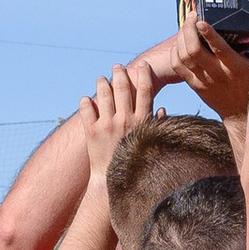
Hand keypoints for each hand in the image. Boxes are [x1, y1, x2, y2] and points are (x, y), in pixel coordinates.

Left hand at [76, 62, 158, 182]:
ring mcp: (107, 125)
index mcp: (142, 122)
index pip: (145, 90)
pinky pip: (86, 109)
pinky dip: (86, 102)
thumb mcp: (151, 144)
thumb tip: (162, 109)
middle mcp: (125, 121)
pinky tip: (86, 99)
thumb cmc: (135, 164)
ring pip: (103, 94)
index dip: (143, 74)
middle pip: (123, 87)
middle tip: (117, 67)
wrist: (113, 184)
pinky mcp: (91, 132)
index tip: (141, 65)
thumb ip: (157, 125)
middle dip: (120, 73)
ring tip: (100, 79)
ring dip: (102, 83)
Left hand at [167, 15, 248, 119]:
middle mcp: (217, 74)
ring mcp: (203, 81)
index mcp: (235, 67)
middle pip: (193, 50)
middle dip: (189, 29)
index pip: (219, 49)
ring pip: (182, 56)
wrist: (239, 113)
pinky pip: (177, 65)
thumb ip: (247, 47)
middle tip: (192, 17)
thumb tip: (245, 24)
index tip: (201, 20)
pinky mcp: (194, 85)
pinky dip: (175, 50)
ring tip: (186, 26)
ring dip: (181, 37)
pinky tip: (180, 42)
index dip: (208, 33)